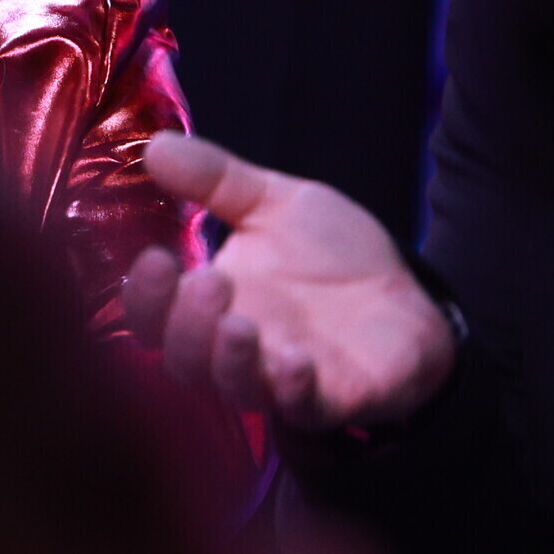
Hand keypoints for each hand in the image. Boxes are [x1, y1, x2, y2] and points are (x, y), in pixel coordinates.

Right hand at [122, 132, 457, 430]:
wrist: (408, 295)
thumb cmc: (330, 256)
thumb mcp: (274, 203)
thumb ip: (216, 179)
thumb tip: (155, 144)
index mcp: (205, 306)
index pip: (152, 314)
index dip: (145, 294)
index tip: (154, 256)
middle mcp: (232, 351)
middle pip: (182, 360)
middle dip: (186, 326)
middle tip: (211, 281)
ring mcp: (281, 380)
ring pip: (235, 388)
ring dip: (229, 361)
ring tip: (240, 325)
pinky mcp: (336, 398)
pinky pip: (305, 408)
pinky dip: (294, 390)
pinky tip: (294, 361)